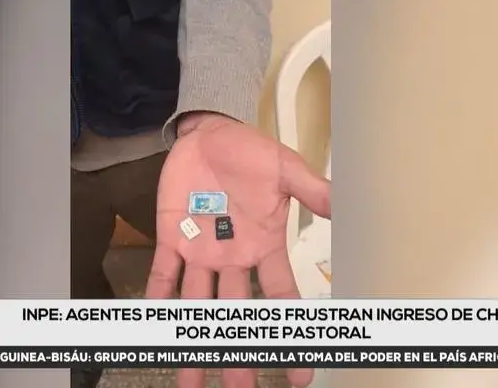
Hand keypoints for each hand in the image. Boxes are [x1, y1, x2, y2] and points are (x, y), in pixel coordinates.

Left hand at [145, 112, 330, 387]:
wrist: (208, 134)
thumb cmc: (249, 153)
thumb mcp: (285, 169)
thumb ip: (311, 191)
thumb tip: (342, 208)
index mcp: (264, 246)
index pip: (281, 299)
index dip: (289, 335)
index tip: (299, 373)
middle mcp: (233, 258)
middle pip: (236, 315)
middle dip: (237, 352)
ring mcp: (201, 251)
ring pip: (198, 305)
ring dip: (194, 340)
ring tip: (191, 381)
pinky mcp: (172, 238)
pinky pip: (163, 274)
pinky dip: (157, 298)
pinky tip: (155, 326)